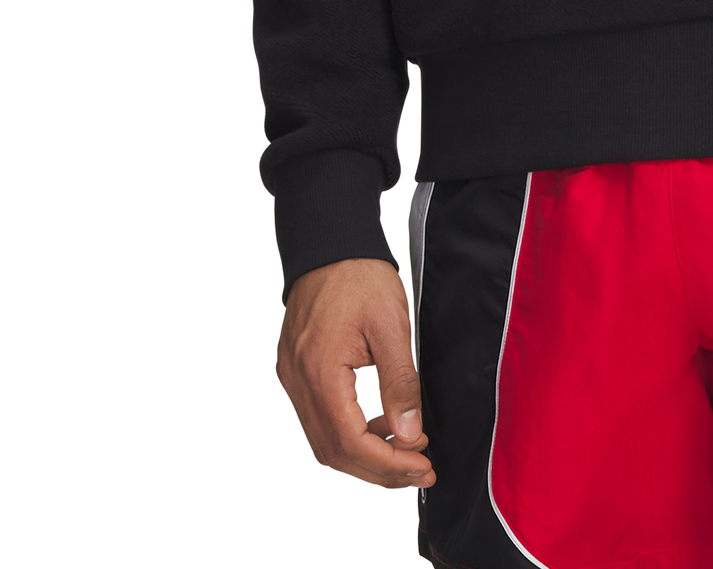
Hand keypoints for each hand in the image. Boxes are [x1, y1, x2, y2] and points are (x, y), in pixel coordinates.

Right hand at [275, 256, 435, 490]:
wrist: (332, 244)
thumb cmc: (358, 274)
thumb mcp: (391, 324)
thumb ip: (401, 381)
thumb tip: (410, 431)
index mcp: (320, 371)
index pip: (350, 442)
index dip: (386, 463)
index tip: (419, 467)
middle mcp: (299, 380)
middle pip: (334, 450)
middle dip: (379, 467)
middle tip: (418, 468)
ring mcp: (293, 377)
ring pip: (324, 439)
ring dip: (365, 453)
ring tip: (405, 449)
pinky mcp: (298, 371)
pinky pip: (319, 418)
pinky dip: (349, 431)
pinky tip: (379, 425)